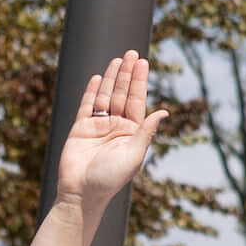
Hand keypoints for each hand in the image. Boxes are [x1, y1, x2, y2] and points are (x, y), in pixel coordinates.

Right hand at [57, 50, 160, 209]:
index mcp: (132, 132)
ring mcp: (98, 126)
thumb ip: (146, 131)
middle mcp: (116, 126)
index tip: (143, 62)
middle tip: (132, 53)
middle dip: (127, 74)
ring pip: (106, 96)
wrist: (82, 193)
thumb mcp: (133, 154)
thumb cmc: (111, 178)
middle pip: (122, 94)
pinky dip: (92, 91)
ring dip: (112, 78)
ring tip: (118, 59)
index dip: (139, 81)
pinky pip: (87, 106)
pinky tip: (99, 77)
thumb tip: (165, 112)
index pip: (137, 101)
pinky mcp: (80, 129)